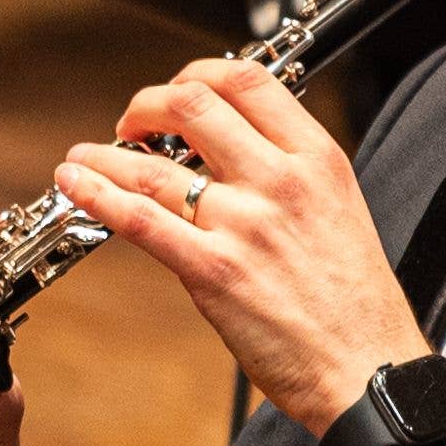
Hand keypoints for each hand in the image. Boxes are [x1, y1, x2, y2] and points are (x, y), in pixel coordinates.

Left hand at [50, 57, 431, 433]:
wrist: (370, 370)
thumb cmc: (357, 304)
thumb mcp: (341, 210)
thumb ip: (292, 173)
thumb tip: (240, 149)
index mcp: (317, 159)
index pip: (247, 80)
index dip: (198, 75)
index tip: (178, 94)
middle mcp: (280, 180)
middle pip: (193, 103)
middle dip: (146, 105)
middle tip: (132, 124)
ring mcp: (244, 223)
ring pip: (152, 164)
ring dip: (104, 154)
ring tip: (82, 157)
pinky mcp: (213, 271)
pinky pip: (139, 219)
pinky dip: (96, 194)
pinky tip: (75, 184)